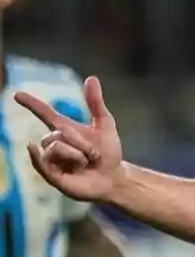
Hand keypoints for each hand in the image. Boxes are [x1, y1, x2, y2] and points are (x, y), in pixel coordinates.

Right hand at [15, 76, 124, 203]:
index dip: (32, 104)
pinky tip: (31, 148)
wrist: (114, 178)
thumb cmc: (109, 152)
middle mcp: (54, 143)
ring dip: (78, 155)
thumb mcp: (104, 125)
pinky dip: (37, 157)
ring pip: (56, 148)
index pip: (45, 113)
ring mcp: (51, 159)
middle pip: (59, 134)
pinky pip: (41, 163)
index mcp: (65, 129)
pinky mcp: (52, 175)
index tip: (17, 95)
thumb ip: (96, 103)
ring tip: (87, 164)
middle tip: (95, 154)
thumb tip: (91, 78)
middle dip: (82, 143)